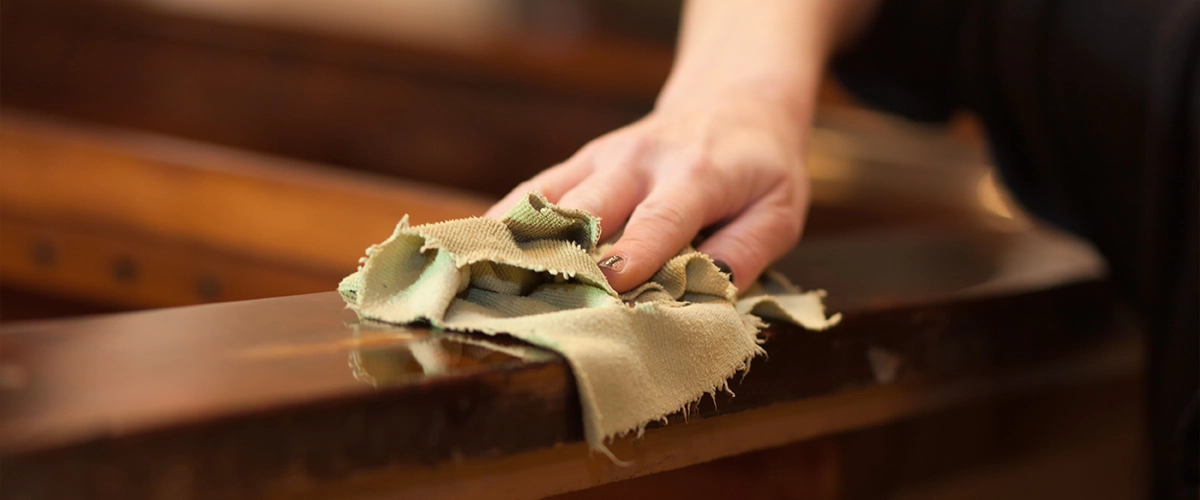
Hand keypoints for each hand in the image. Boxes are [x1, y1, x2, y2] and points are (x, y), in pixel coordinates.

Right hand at [486, 91, 809, 292]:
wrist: (734, 100)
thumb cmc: (760, 166)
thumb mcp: (780, 209)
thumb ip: (748, 252)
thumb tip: (707, 295)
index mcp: (697, 174)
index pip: (659, 220)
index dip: (631, 257)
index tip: (606, 291)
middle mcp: (640, 161)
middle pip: (590, 209)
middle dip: (562, 257)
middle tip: (535, 303)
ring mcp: (602, 158)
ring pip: (550, 199)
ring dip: (521, 242)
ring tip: (484, 283)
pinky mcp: (580, 162)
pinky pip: (534, 191)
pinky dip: (506, 221)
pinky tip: (476, 251)